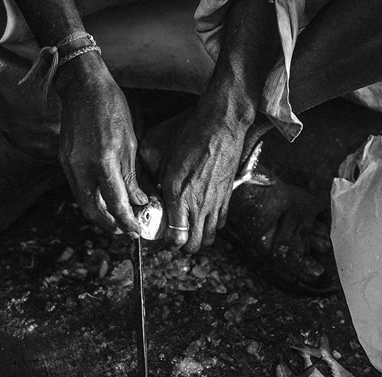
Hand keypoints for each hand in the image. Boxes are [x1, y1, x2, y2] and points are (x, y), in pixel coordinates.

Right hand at [55, 54, 147, 233]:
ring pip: (83, 203)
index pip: (115, 202)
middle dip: (110, 225)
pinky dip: (90, 200)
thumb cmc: (110, 108)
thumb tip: (139, 200)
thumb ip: (132, 175)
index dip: (126, 220)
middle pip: (94, 210)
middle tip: (125, 231)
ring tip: (115, 221)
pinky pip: (77, 189)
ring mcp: (70, 165)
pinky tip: (102, 201)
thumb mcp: (129, 141)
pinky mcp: (64, 161)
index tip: (136, 230)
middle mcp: (83, 167)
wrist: (82, 87)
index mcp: (103, 160)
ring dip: (99, 216)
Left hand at [162, 102, 251, 252]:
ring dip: (198, 237)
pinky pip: (220, 223)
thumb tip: (154, 196)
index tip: (163, 237)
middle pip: (194, 245)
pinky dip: (212, 225)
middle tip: (176, 236)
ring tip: (190, 228)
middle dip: (183, 246)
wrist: (221, 125)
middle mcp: (198, 204)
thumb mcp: (163, 159)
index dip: (168, 243)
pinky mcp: (227, 197)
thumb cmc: (190, 137)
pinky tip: (203, 216)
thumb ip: (157, 183)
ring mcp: (215, 203)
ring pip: (209, 238)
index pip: (176, 238)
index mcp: (178, 196)